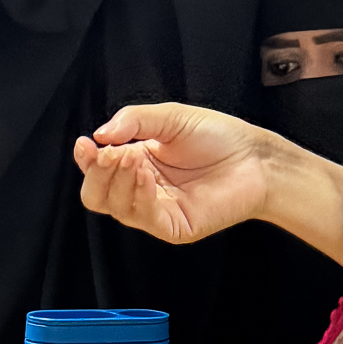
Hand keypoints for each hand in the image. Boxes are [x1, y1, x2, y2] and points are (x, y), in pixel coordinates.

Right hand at [74, 103, 277, 243]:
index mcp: (137, 163)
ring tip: (131, 157)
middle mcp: (142, 189)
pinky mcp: (173, 226)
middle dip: (96, 174)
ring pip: (115, 206)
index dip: (86, 160)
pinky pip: (143, 217)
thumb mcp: (171, 117)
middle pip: (97, 195)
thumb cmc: (219, 136)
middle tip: (109, 154)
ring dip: (117, 180)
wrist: (256, 157)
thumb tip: (100, 135)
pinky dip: (138, 195)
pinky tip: (146, 175)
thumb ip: (134, 121)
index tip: (86, 144)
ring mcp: (156, 210)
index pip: (98, 170)